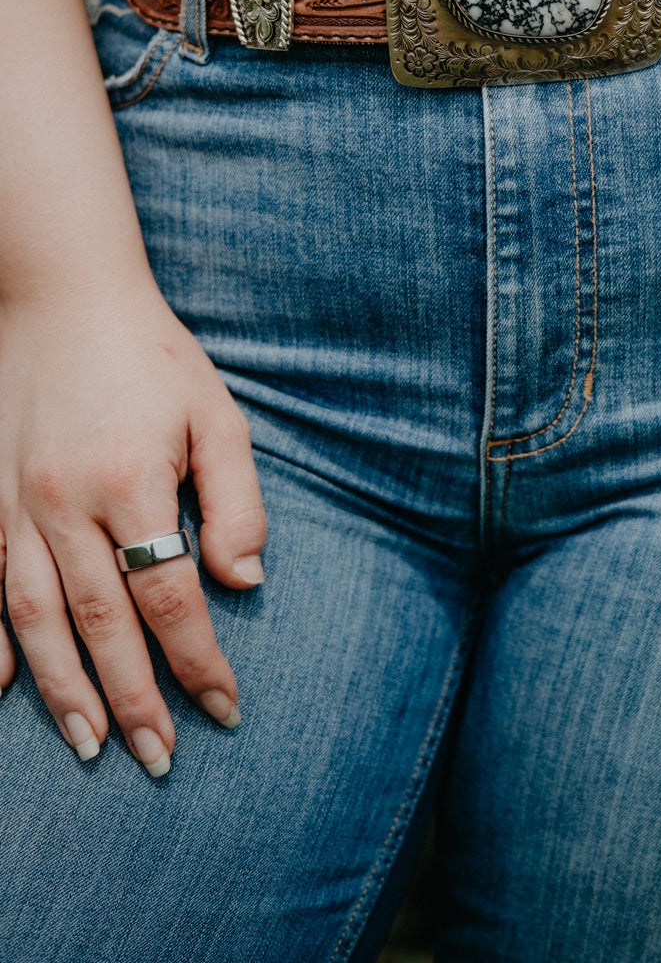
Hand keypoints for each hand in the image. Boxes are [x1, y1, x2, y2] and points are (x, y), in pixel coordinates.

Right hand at [0, 280, 266, 774]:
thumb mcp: (216, 412)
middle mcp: (63, 500)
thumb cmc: (152, 355)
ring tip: (92, 744)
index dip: (198, 659)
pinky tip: (1, 687)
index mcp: (131, 479)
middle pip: (101, 623)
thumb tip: (245, 581)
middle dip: (133, 698)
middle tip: (159, 757)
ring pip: (33, 617)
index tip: (226, 708)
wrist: (62, 294)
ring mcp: (12, 502)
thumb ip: (236, 499)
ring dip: (62, 690)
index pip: (170, 594)